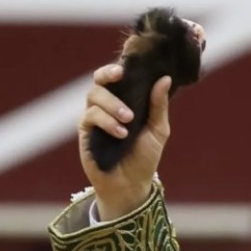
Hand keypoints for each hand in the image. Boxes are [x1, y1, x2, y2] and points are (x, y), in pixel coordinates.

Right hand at [78, 63, 171, 220]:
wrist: (130, 185)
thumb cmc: (145, 157)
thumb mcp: (158, 130)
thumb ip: (159, 105)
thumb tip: (164, 78)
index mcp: (126, 101)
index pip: (119, 77)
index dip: (120, 66)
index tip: (127, 65)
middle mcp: (108, 105)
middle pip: (100, 79)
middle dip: (108, 74)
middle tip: (120, 76)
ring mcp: (95, 117)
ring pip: (94, 95)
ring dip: (112, 103)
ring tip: (128, 119)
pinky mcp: (85, 131)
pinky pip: (90, 116)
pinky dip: (106, 121)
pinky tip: (121, 133)